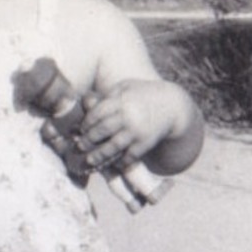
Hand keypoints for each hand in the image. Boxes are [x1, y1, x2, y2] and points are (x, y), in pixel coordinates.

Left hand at [74, 79, 193, 172]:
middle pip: (102, 130)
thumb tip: (85, 102)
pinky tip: (111, 164)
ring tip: (89, 160)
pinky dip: (119, 162)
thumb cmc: (143, 95)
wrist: (172, 106)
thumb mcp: (126, 87)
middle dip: (88, 140)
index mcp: (122, 100)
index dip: (86, 122)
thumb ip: (107, 95)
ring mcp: (137, 132)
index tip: (81, 129)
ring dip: (98, 155)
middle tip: (79, 146)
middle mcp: (128, 116)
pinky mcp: (145, 144)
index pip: (98, 113)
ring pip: (112, 146)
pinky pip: (128, 156)